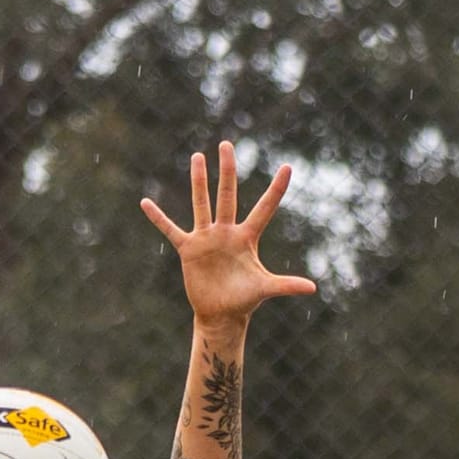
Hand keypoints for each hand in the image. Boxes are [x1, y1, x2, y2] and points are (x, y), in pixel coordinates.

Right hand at [140, 142, 317, 329]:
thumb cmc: (244, 300)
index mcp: (247, 238)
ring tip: (197, 157)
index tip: (288, 167)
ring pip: (202, 204)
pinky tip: (146, 203)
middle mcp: (226, 232)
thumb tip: (313, 288)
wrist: (221, 314)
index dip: (276, 190)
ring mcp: (206, 238)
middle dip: (227, 171)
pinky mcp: (189, 249)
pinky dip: (158, 218)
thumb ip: (286, 285)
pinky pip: (170, 230)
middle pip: (227, 195)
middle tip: (227, 145)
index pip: (265, 208)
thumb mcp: (265, 288)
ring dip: (198, 181)